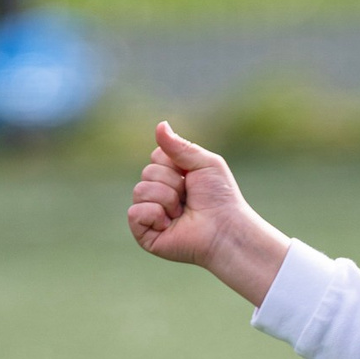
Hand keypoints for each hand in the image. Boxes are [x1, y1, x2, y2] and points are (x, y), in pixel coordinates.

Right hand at [127, 122, 290, 306]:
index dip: (174, 164)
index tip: (193, 177)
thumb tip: (160, 125)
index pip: (156, 156)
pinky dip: (155, 215)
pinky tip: (170, 225)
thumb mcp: (204, 163)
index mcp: (170, 176)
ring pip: (140, 190)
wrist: (225, 229)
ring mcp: (150, 214)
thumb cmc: (220, 198)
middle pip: (147, 172)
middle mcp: (158, 194)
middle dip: (172, 183)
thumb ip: (180, 145)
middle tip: (190, 198)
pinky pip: (135, 212)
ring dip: (167, 199)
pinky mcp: (144, 233)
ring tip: (182, 212)